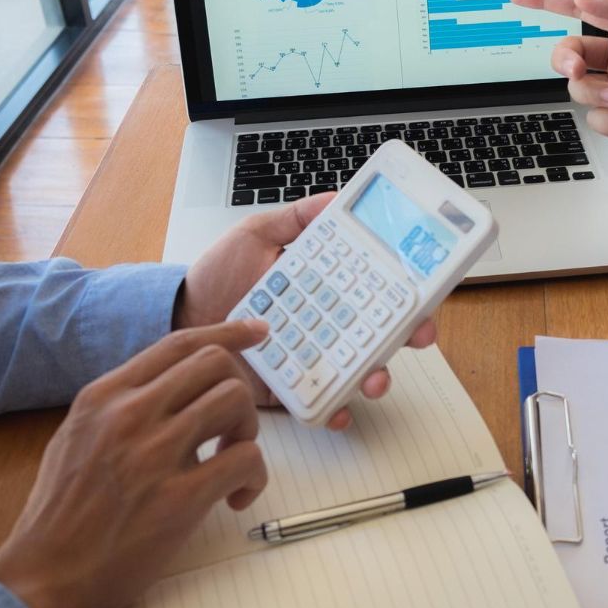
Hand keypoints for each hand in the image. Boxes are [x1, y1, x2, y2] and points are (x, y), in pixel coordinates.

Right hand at [0, 321, 269, 607]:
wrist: (43, 577)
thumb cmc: (61, 516)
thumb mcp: (76, 437)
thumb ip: (120, 407)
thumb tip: (172, 388)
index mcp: (103, 396)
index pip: (178, 343)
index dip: (227, 333)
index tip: (257, 333)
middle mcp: (129, 415)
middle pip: (216, 364)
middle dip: (239, 391)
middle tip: (233, 430)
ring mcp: (154, 455)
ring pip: (235, 401)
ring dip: (248, 431)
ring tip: (232, 462)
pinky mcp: (178, 499)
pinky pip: (245, 459)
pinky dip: (255, 477)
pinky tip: (236, 498)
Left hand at [173, 192, 437, 428]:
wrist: (182, 316)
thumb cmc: (218, 276)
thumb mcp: (255, 234)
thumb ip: (296, 220)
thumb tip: (335, 198)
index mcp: (328, 284)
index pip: (379, 286)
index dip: (408, 288)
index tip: (426, 288)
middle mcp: (328, 322)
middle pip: (382, 331)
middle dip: (409, 335)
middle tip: (419, 334)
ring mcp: (312, 356)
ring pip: (360, 370)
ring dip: (377, 376)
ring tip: (374, 378)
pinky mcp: (290, 387)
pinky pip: (320, 402)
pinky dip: (334, 409)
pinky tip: (337, 410)